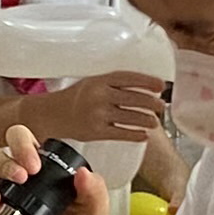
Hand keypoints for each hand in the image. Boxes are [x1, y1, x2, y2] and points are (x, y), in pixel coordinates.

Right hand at [0, 124, 114, 214]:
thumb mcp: (96, 206)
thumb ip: (94, 188)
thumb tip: (83, 174)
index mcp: (37, 166)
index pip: (18, 139)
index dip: (20, 144)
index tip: (34, 165)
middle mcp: (13, 180)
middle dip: (0, 162)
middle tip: (20, 178)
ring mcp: (0, 202)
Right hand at [36, 71, 170, 145]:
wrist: (52, 114)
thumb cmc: (76, 98)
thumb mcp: (92, 83)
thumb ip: (113, 84)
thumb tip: (142, 88)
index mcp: (100, 80)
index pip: (129, 78)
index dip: (147, 81)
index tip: (161, 85)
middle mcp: (100, 96)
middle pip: (133, 98)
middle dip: (151, 103)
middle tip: (161, 106)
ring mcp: (98, 114)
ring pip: (130, 117)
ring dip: (147, 120)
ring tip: (154, 122)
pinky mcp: (96, 132)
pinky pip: (121, 133)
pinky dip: (135, 134)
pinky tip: (144, 135)